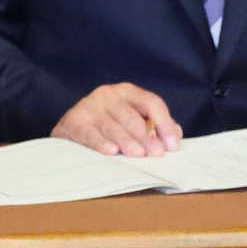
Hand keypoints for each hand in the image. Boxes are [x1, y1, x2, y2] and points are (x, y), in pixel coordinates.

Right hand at [53, 84, 181, 156]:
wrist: (71, 128)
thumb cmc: (108, 125)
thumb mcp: (132, 121)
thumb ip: (154, 126)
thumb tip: (176, 134)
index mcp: (128, 92)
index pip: (152, 103)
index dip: (165, 124)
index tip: (172, 145)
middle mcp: (108, 95)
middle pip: (132, 117)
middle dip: (146, 136)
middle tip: (156, 153)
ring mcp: (89, 106)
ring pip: (112, 126)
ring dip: (126, 141)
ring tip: (138, 154)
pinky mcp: (73, 120)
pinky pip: (89, 133)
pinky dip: (100, 143)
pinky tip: (111, 151)